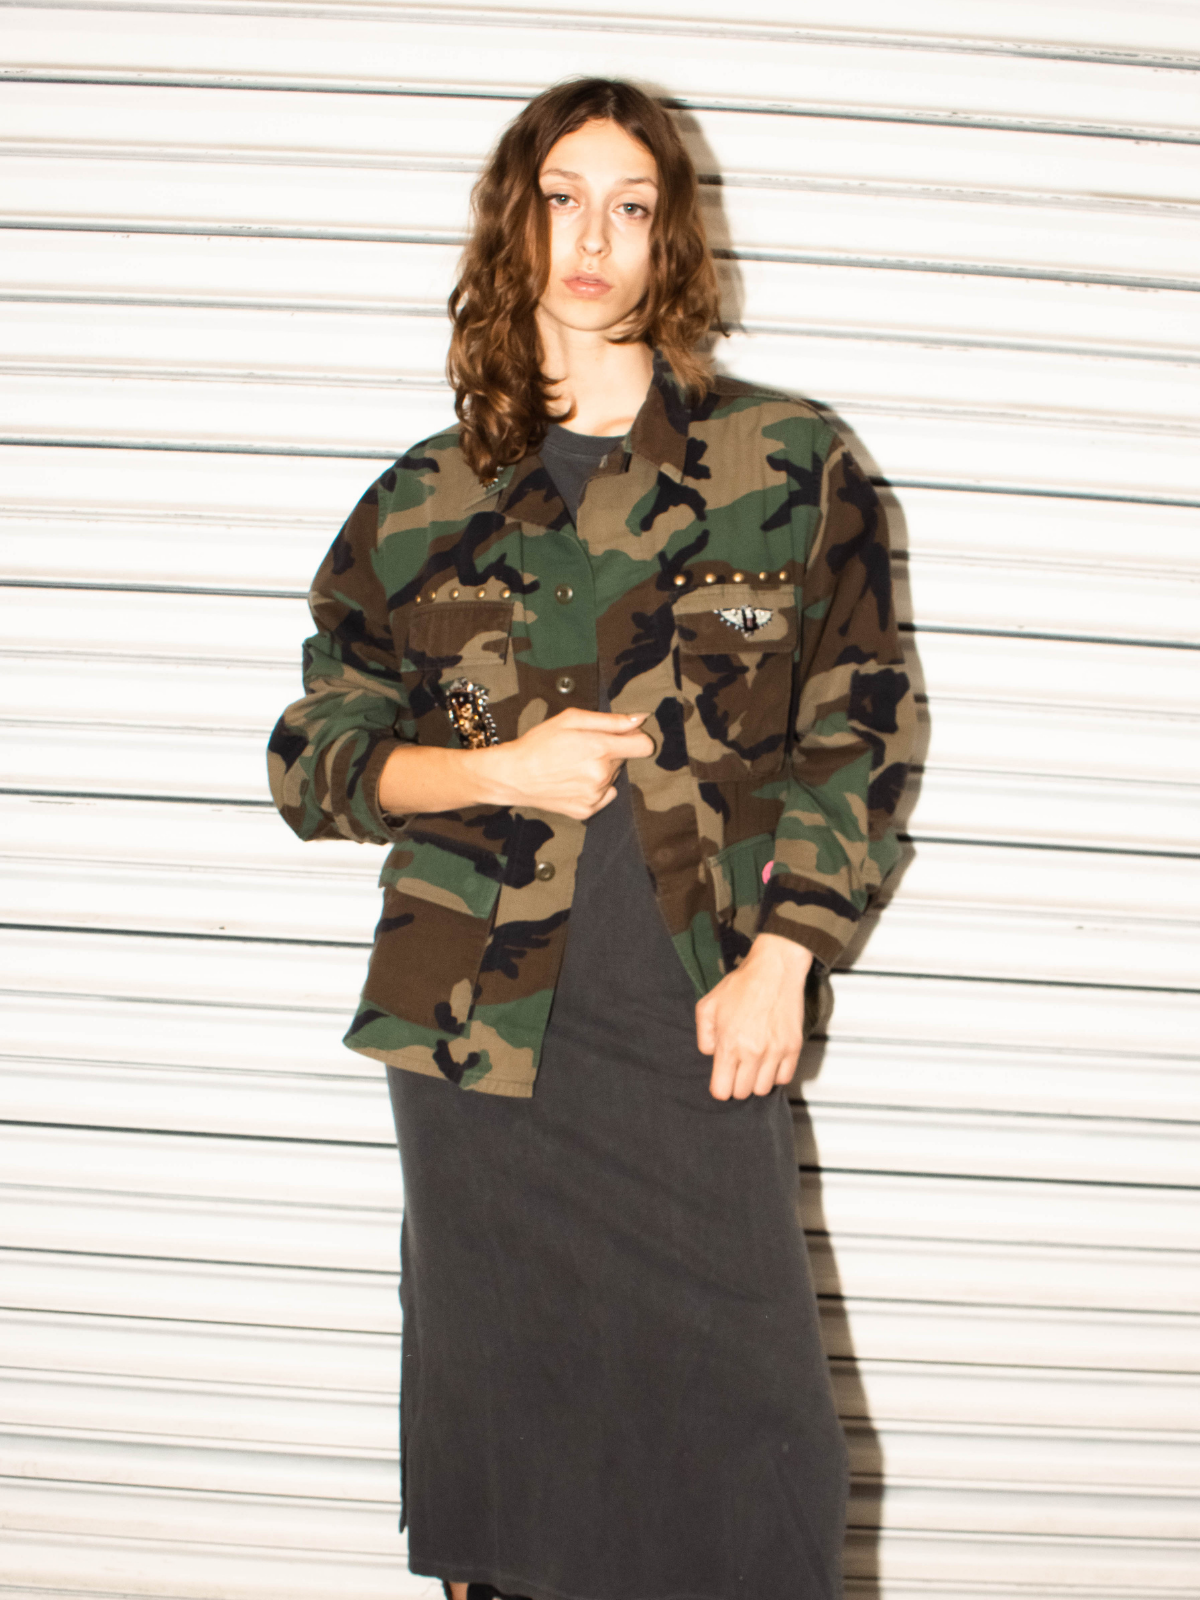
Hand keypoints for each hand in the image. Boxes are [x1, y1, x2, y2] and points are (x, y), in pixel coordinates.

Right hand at [478, 707, 654, 819]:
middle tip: (581, 748)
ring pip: (613, 777)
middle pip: (625, 760)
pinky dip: (594, 788)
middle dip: (610, 751)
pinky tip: (572, 781)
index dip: (635, 738)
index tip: (623, 736)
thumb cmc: (538, 743)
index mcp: (600, 749)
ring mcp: (595, 796)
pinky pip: (604, 795)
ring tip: (572, 765)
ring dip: (600, 770)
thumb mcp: (571, 719)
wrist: (512, 776)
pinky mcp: (587, 810)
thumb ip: (611, 720)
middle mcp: (602, 775)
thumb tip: (640, 719)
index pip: (644, 746)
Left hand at [695, 933, 812, 1100]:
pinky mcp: (793, 1048)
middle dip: (736, 1083)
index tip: (722, 1078)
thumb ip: (703, 1036)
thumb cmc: (741, 985)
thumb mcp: (707, 1006)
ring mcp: (775, 1052)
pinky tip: (770, 1060)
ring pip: (764, 1089)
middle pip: (742, 1092)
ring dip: (756, 1080)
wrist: (774, 970)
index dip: (720, 1087)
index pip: (722, 1091)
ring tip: (753, 1064)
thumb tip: (711, 1054)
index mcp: (729, 1045)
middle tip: (737, 1068)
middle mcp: (753, 1053)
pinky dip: (776, 1074)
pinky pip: (784, 1078)